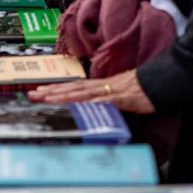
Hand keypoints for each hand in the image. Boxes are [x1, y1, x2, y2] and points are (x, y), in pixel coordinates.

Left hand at [30, 68, 156, 113]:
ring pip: (82, 93)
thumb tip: (92, 109)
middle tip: (32, 94)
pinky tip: (77, 105)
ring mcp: (109, 91)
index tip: (39, 91)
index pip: (73, 87)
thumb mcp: (118, 97)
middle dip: (51, 92)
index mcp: (99, 86)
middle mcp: (101, 87)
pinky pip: (101, 102)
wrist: (159, 83)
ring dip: (63, 96)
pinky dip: (89, 103)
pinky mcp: (120, 99)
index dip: (56, 89)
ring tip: (46, 98)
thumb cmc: (140, 91)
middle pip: (72, 89)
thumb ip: (104, 102)